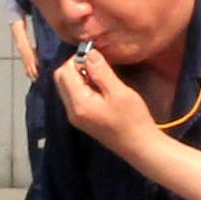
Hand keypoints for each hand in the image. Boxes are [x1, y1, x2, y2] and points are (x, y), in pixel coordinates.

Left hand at [49, 43, 156, 159]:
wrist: (139, 146)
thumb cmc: (132, 119)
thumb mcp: (118, 92)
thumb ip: (101, 72)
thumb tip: (89, 53)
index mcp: (78, 104)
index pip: (64, 72)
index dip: (77, 59)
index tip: (96, 57)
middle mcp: (71, 111)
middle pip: (61, 79)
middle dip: (76, 66)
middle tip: (98, 65)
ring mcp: (75, 116)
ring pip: (67, 87)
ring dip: (80, 76)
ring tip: (102, 76)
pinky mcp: (82, 119)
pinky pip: (74, 96)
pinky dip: (83, 86)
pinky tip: (101, 88)